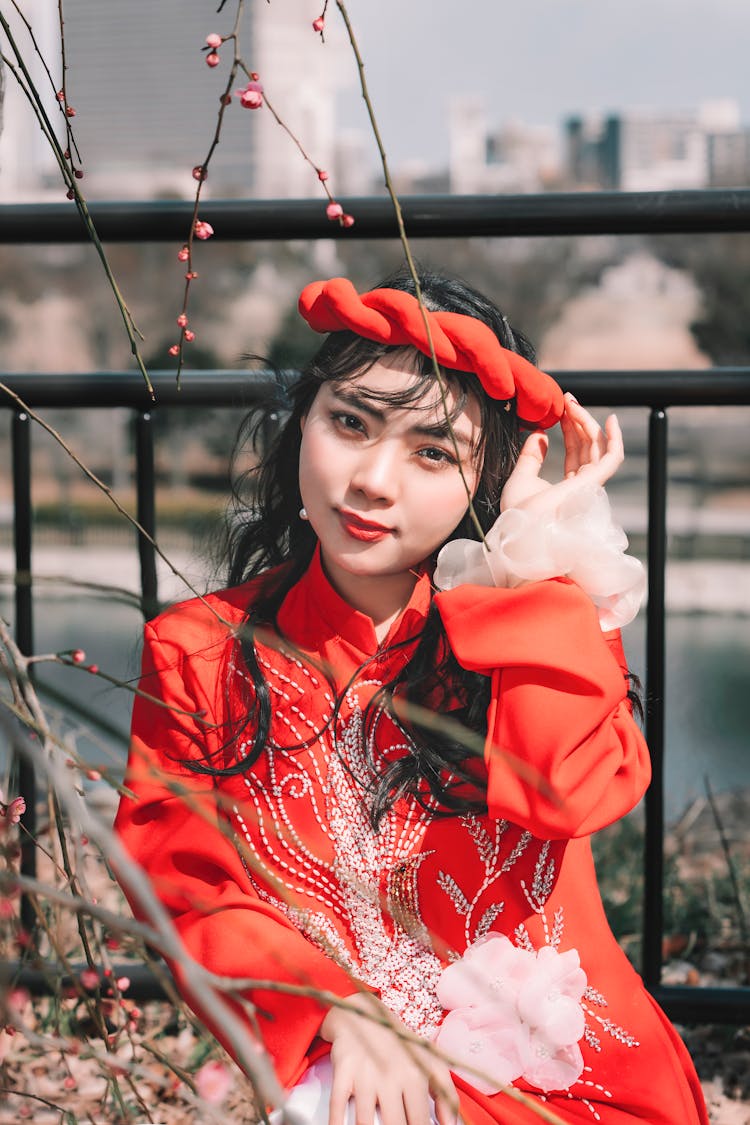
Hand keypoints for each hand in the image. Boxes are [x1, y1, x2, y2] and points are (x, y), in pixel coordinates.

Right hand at [319, 992, 457, 1124]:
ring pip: (365, 1123)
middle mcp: (390, 1076)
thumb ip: (446, 1093)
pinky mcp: (343, 1073)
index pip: (419, 1123)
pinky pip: (337, 1107)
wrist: (363, 1015)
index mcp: (414, 1076)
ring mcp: (365, 1076)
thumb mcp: (429, 1061)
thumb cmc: (399, 1045)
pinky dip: (337, 1123)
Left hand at [500, 393, 623, 515]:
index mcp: (568, 487)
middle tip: (566, 398)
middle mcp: (582, 486)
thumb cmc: (518, 513)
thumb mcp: (521, 477)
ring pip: (597, 447)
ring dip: (587, 422)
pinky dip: (615, 439)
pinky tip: (611, 420)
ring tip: (571, 402)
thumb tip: (540, 434)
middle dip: (579, 420)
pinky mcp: (593, 483)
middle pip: (588, 446)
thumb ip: (531, 456)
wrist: (520, 530)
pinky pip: (612, 458)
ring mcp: (589, 485)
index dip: (570, 428)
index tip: (560, 408)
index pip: (576, 452)